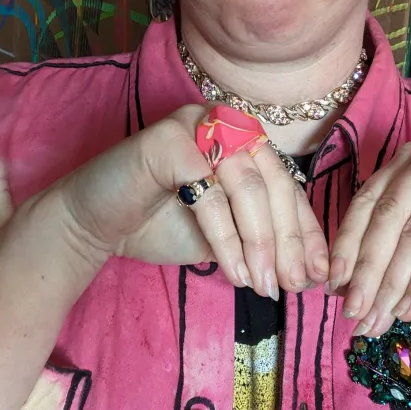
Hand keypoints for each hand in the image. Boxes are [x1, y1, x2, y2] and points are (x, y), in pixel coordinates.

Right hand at [58, 106, 328, 296]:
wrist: (92, 223)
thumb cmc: (157, 225)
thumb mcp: (224, 237)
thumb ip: (261, 243)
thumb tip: (310, 271)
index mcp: (243, 140)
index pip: (287, 186)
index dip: (306, 232)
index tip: (319, 274)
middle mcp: (225, 123)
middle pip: (274, 184)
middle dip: (288, 241)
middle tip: (293, 285)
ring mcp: (198, 124)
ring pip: (249, 188)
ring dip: (260, 244)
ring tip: (262, 286)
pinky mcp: (171, 139)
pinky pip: (211, 192)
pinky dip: (227, 238)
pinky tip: (234, 273)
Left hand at [328, 131, 410, 335]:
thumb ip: (377, 260)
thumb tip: (333, 285)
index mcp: (408, 158)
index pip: (367, 202)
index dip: (347, 246)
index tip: (332, 286)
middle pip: (388, 215)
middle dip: (367, 269)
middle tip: (354, 311)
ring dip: (393, 280)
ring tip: (379, 317)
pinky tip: (410, 307)